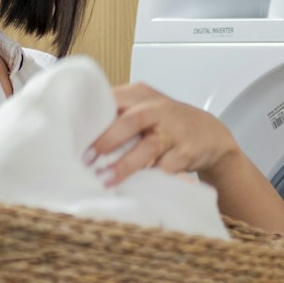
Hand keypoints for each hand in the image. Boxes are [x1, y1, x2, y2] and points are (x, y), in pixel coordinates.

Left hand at [87, 82, 236, 186]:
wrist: (210, 134)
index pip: (113, 99)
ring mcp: (173, 131)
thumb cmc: (167, 122)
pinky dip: (147, 178)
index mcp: (141, 95)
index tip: (74, 133)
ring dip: (124, 165)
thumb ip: (117, 114)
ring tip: (105, 179)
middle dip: (106, 140)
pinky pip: (164, 168)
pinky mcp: (185, 153)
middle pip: (129, 121)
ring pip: (147, 147)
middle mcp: (157, 109)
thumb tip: (79, 133)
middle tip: (86, 159)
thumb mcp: (144, 108)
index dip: (93, 116)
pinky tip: (131, 187)